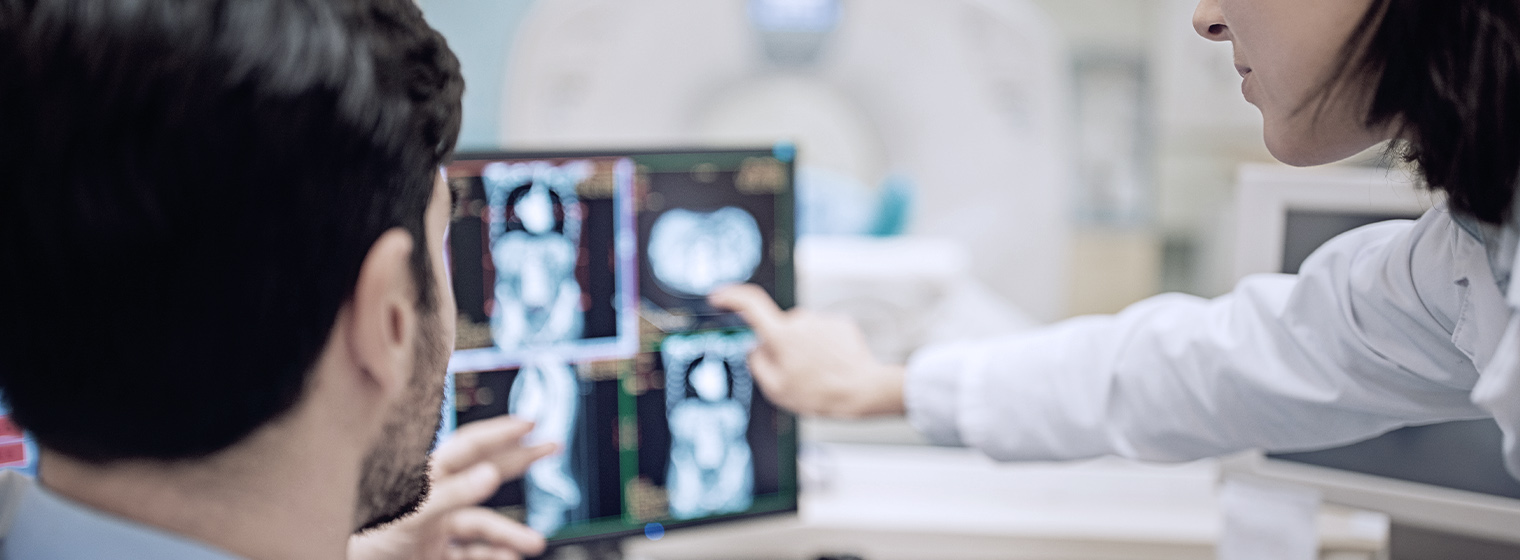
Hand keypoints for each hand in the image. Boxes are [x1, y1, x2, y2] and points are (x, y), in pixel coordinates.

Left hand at [349, 416, 556, 559]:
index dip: (499, 432)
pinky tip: (508, 559)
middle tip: (551, 447)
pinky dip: (492, 556)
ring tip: (534, 543)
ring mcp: (435, 529)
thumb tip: (491, 474)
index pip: (468, 446)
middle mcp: (434, 499)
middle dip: (520, 461)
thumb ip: (452, 494)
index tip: (529, 423)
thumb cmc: (369, 541)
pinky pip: (470, 554)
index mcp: (426, 478)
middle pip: (484, 472)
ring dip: (510, 534)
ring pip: (481, 524)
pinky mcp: (433, 554)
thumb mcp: (414, 513)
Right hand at [709, 284, 905, 417]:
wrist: (863, 389)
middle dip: (781, 347)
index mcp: (781, 335)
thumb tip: (753, 348)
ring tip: (820, 374)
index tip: (718, 297)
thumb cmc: (819, 394)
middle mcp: (800, 320)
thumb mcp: (777, 390)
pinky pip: (822, 333)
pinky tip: (833, 366)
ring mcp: (822, 320)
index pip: (750, 303)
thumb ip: (757, 364)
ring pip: (803, 332)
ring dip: (805, 349)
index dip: (731, 297)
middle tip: (795, 375)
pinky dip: (823, 347)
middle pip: (780, 329)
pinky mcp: (840, 323)